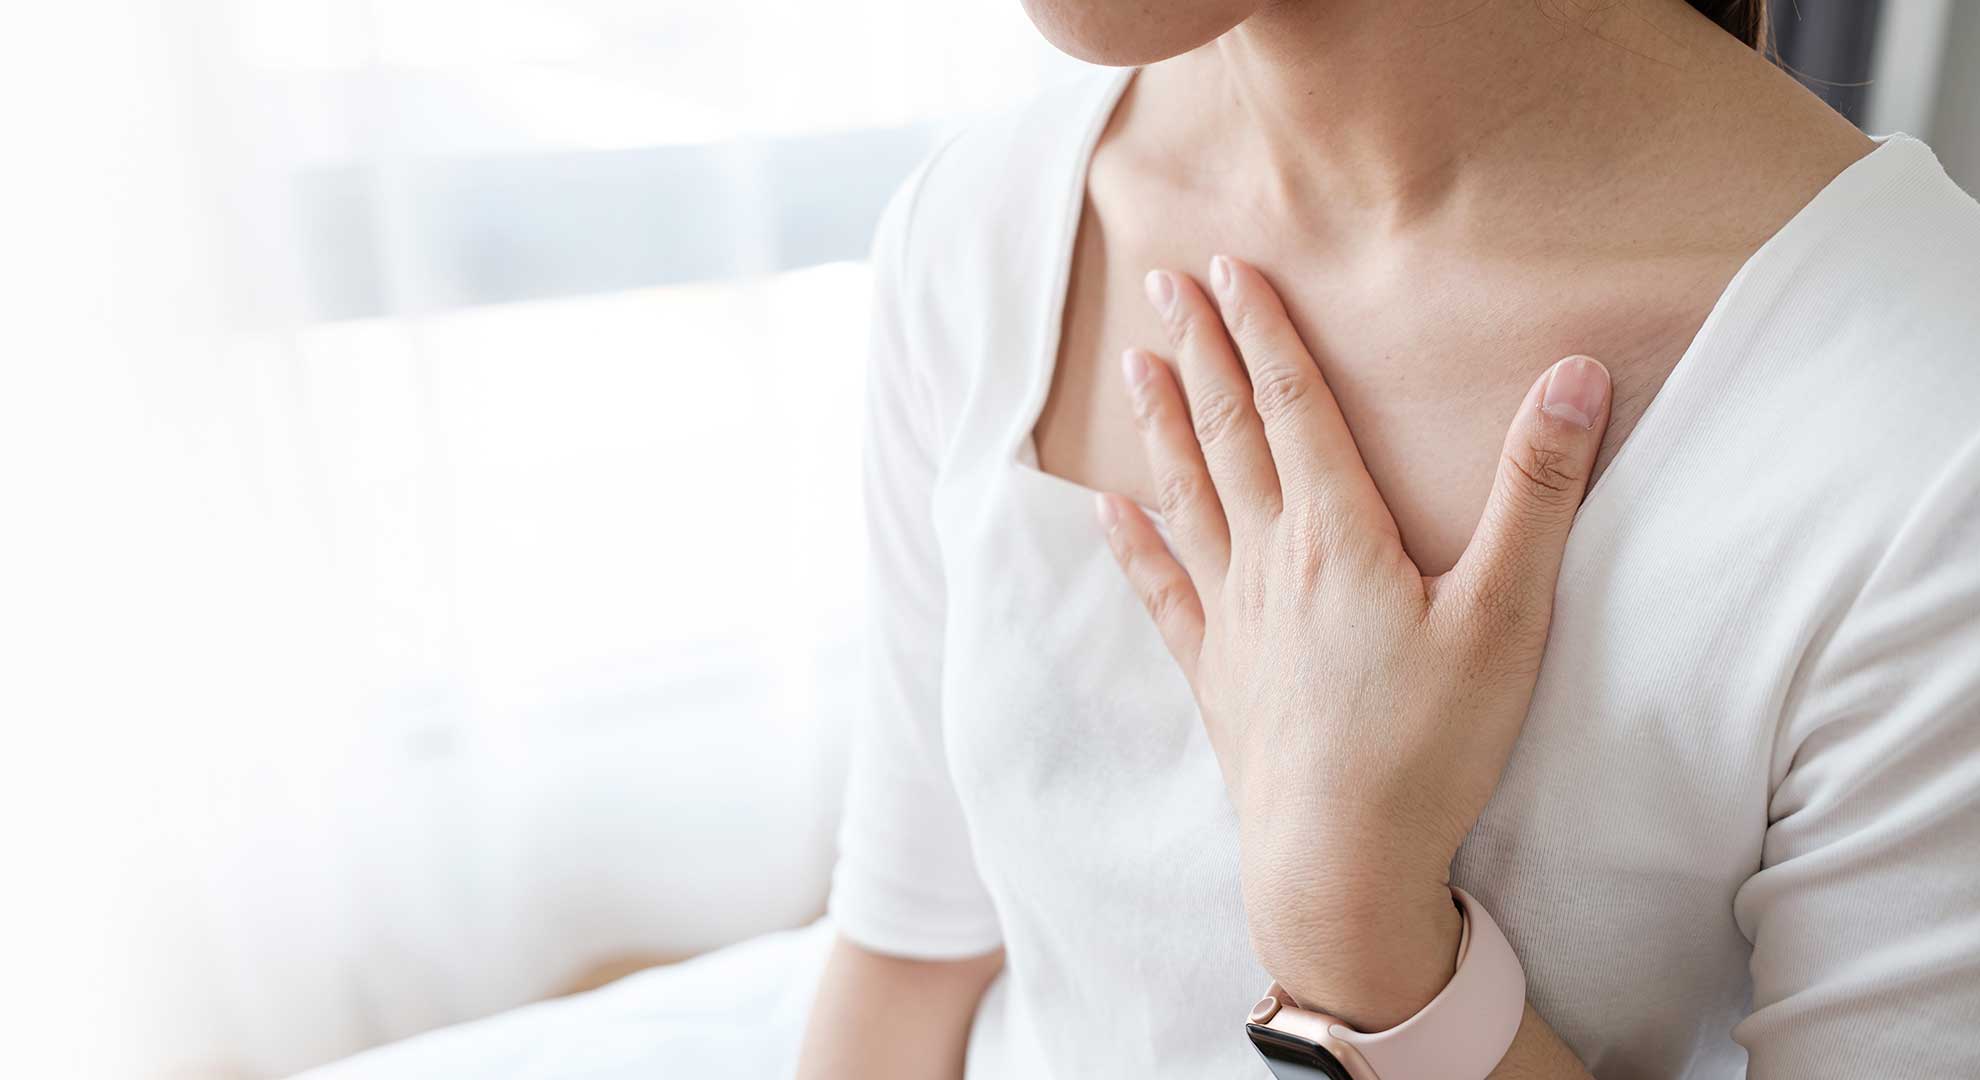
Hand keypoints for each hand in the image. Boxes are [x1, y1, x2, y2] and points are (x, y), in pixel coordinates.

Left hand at [1095, 255, 1610, 1029]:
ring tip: (1134, 363)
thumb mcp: (1506, 616)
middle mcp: (1270, 560)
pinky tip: (1107, 510)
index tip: (1227, 267)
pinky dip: (1134, 545)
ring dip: (1161, 424)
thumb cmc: (1428, 745)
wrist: (1338, 862)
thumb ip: (1536, 493)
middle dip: (1199, 351)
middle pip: (1228, 433)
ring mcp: (1233, 618)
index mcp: (1336, 534)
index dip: (1263, 330)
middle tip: (1163, 279)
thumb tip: (1578, 374)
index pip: (1293, 405)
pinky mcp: (1217, 676)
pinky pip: (1163, 593)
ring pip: (1188, 496)